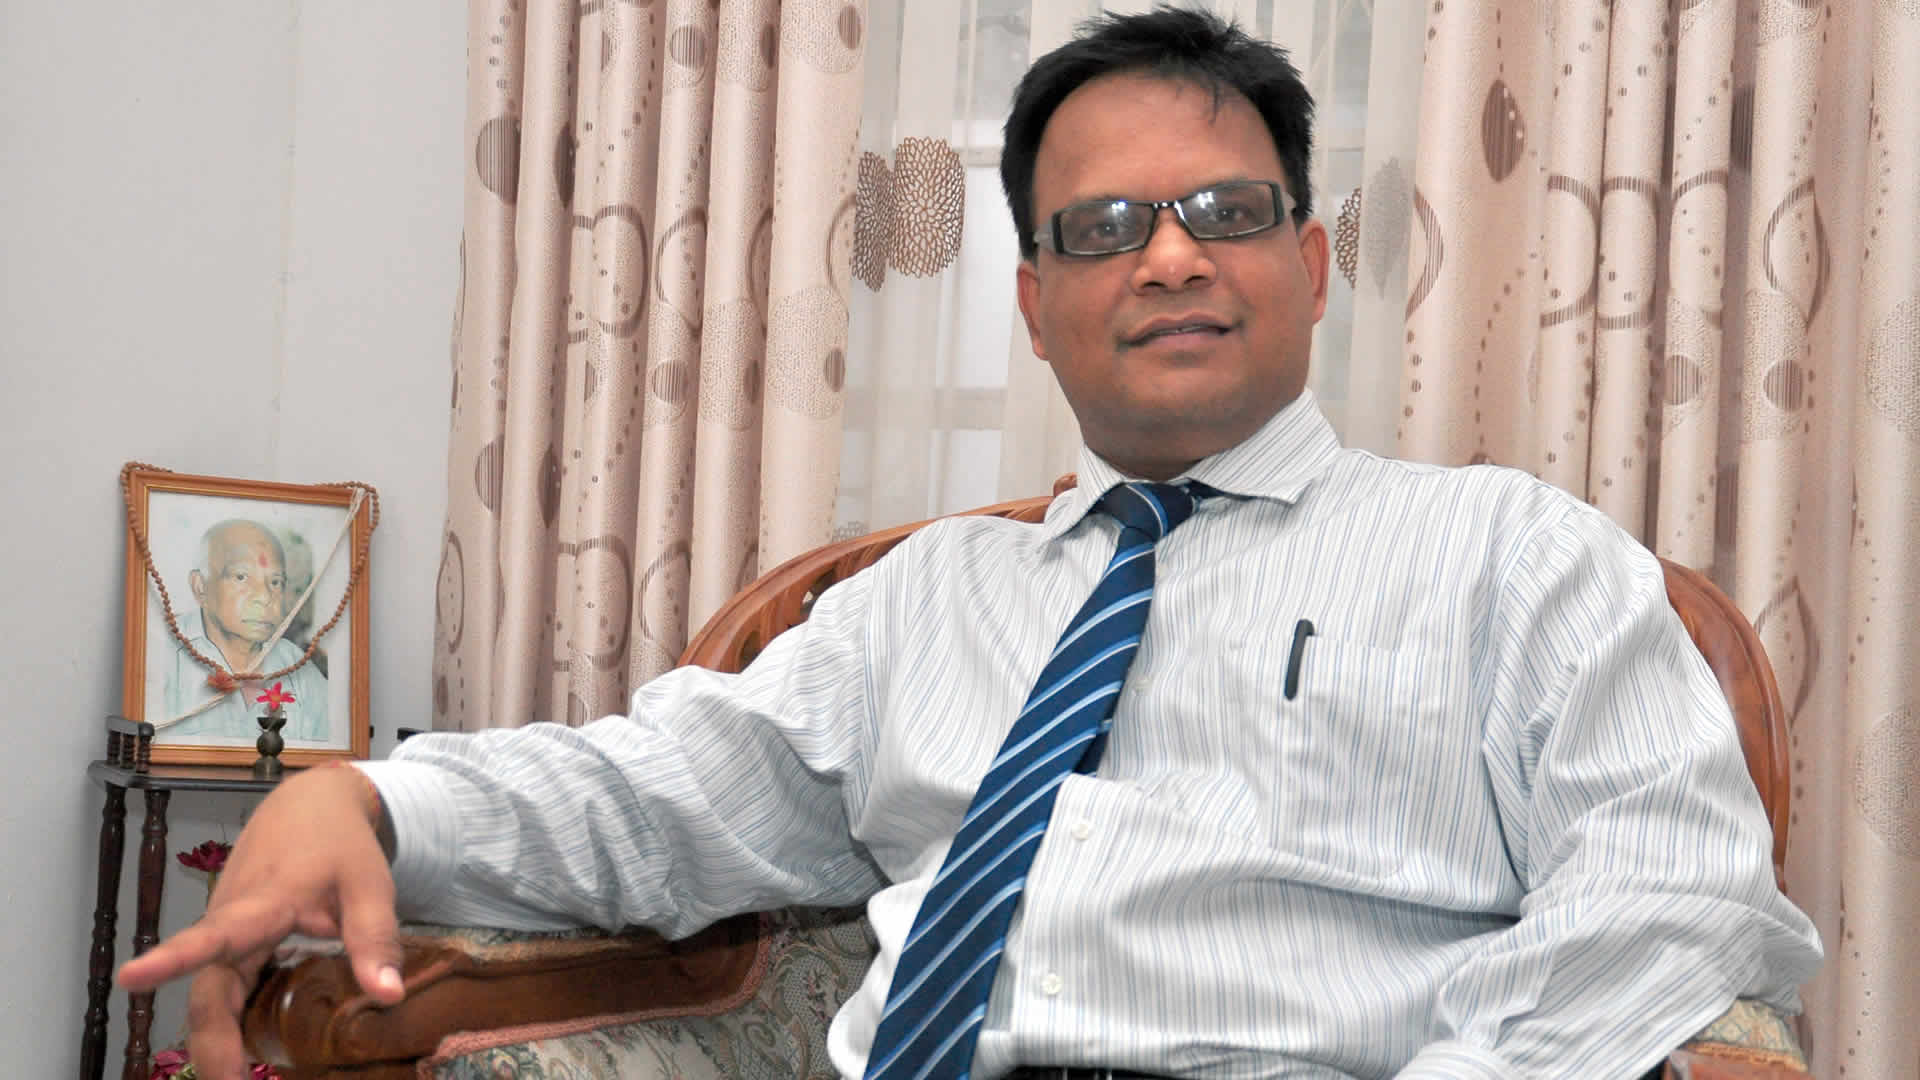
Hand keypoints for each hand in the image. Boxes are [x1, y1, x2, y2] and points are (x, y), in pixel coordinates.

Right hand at [116, 764, 404, 1079]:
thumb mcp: (369, 884)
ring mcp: (227, 931)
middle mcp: (232, 919)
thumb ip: (375, 939)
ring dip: (217, 1037)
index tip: (131, 977)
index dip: (173, 958)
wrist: (311, 805)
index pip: (214, 934)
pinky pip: (221, 985)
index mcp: (263, 901)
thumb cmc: (339, 843)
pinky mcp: (232, 941)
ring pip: (211, 993)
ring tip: (233, 1078)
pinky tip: (243, 1052)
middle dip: (210, 1039)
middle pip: (208, 987)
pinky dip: (228, 1019)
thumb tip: (389, 996)